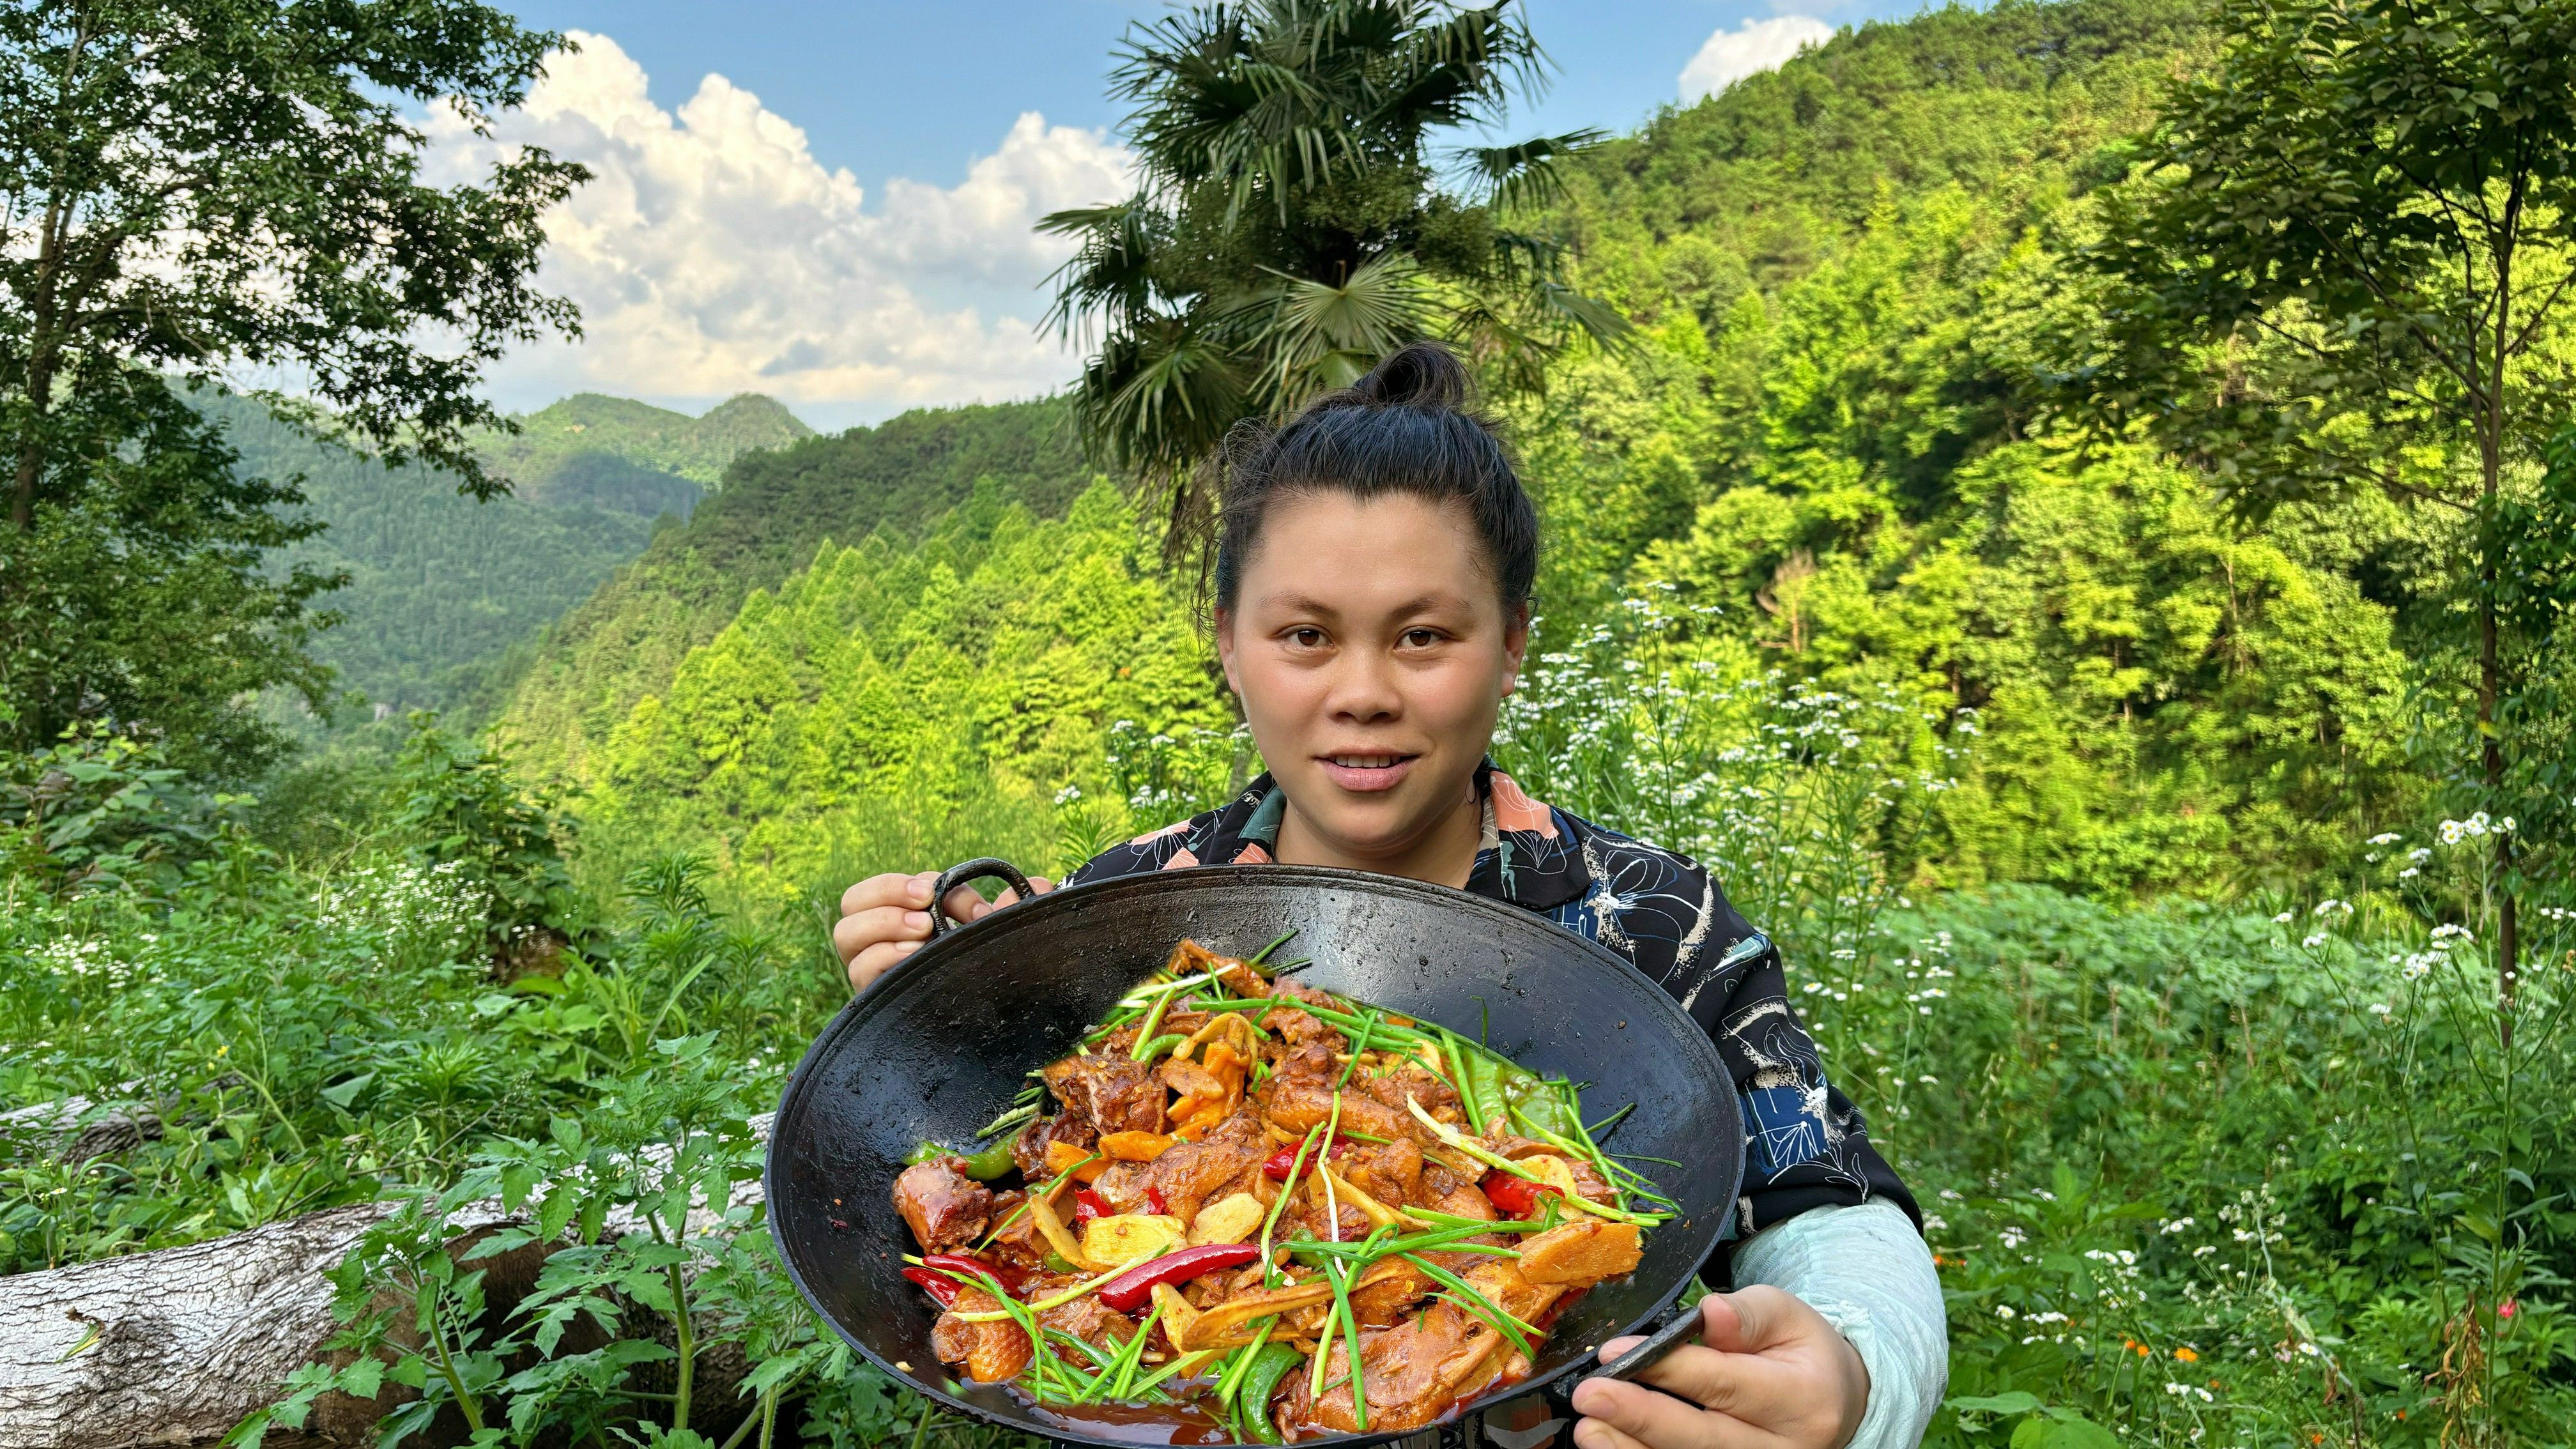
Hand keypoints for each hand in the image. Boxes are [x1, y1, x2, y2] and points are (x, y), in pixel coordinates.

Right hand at [833, 869, 1054, 991]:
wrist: (1009, 1031)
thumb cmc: (1005, 973)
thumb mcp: (1012, 933)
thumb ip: (1019, 903)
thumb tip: (1019, 890)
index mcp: (909, 917)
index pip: (888, 887)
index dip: (913, 882)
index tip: (944, 893)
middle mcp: (886, 942)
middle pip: (852, 903)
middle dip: (887, 893)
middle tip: (925, 903)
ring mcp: (879, 972)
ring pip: (846, 934)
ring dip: (883, 923)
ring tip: (921, 930)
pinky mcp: (881, 998)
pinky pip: (860, 970)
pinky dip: (882, 956)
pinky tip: (914, 955)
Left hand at [1570, 1288, 1868, 1448]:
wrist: (1835, 1403)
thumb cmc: (1801, 1353)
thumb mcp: (1788, 1316)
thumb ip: (1747, 1314)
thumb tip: (1709, 1315)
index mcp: (1802, 1398)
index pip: (1724, 1384)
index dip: (1666, 1369)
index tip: (1615, 1352)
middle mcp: (1786, 1448)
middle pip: (1704, 1438)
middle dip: (1641, 1417)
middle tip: (1590, 1396)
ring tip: (1589, 1430)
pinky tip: (1612, 1448)